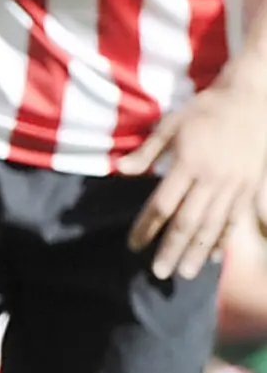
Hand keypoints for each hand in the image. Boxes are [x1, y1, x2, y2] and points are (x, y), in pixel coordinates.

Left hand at [124, 81, 266, 280]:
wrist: (252, 99)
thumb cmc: (205, 110)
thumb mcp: (171, 124)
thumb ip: (147, 151)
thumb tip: (120, 171)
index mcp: (188, 164)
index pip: (162, 205)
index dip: (146, 228)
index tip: (133, 245)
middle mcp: (212, 179)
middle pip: (188, 222)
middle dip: (172, 250)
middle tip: (160, 273)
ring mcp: (235, 185)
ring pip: (214, 225)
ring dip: (198, 252)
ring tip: (186, 273)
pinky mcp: (252, 186)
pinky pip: (238, 218)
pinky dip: (226, 239)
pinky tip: (216, 256)